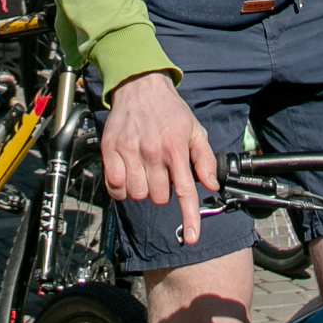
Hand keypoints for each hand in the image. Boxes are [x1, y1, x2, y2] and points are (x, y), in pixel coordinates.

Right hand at [100, 71, 215, 244]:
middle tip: (162, 174)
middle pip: (158, 198)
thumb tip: (211, 184)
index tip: (193, 238)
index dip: (190, 218)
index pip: (185, 191)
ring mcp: (129, 151)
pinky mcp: (110, 149)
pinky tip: (128, 175)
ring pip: (137, 194)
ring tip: (145, 171)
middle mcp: (152, 152)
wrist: (141, 85)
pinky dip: (121, 188)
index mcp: (175, 148)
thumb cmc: (170, 110)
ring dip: (142, 189)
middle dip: (162, 192)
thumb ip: (205, 159)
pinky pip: (114, 186)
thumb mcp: (195, 130)